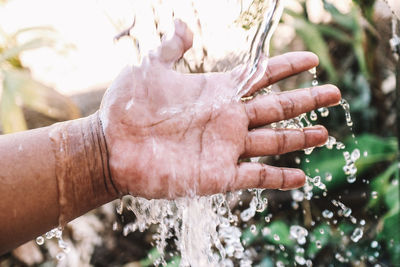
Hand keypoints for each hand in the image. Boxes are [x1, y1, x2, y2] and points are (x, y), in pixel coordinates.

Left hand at [99, 20, 340, 198]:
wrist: (111, 147)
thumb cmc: (126, 107)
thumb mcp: (149, 67)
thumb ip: (171, 46)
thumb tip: (183, 24)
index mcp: (216, 93)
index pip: (260, 77)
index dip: (286, 66)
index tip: (311, 59)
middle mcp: (226, 119)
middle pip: (277, 107)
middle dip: (306, 100)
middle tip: (334, 93)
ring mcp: (224, 148)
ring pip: (272, 141)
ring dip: (300, 138)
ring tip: (326, 133)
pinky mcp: (216, 175)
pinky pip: (255, 177)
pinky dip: (279, 178)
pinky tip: (302, 177)